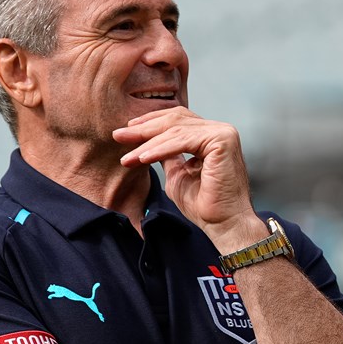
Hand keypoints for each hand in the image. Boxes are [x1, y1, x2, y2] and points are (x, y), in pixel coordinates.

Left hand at [113, 106, 265, 249]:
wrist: (224, 224)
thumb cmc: (205, 205)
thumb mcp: (178, 175)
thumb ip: (169, 157)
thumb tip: (149, 145)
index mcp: (211, 136)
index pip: (178, 119)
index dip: (150, 123)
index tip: (126, 132)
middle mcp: (220, 130)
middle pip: (175, 120)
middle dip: (143, 129)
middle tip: (118, 136)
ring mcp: (223, 133)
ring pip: (176, 130)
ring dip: (147, 142)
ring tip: (126, 155)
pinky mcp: (222, 141)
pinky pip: (183, 141)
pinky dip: (160, 149)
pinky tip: (142, 158)